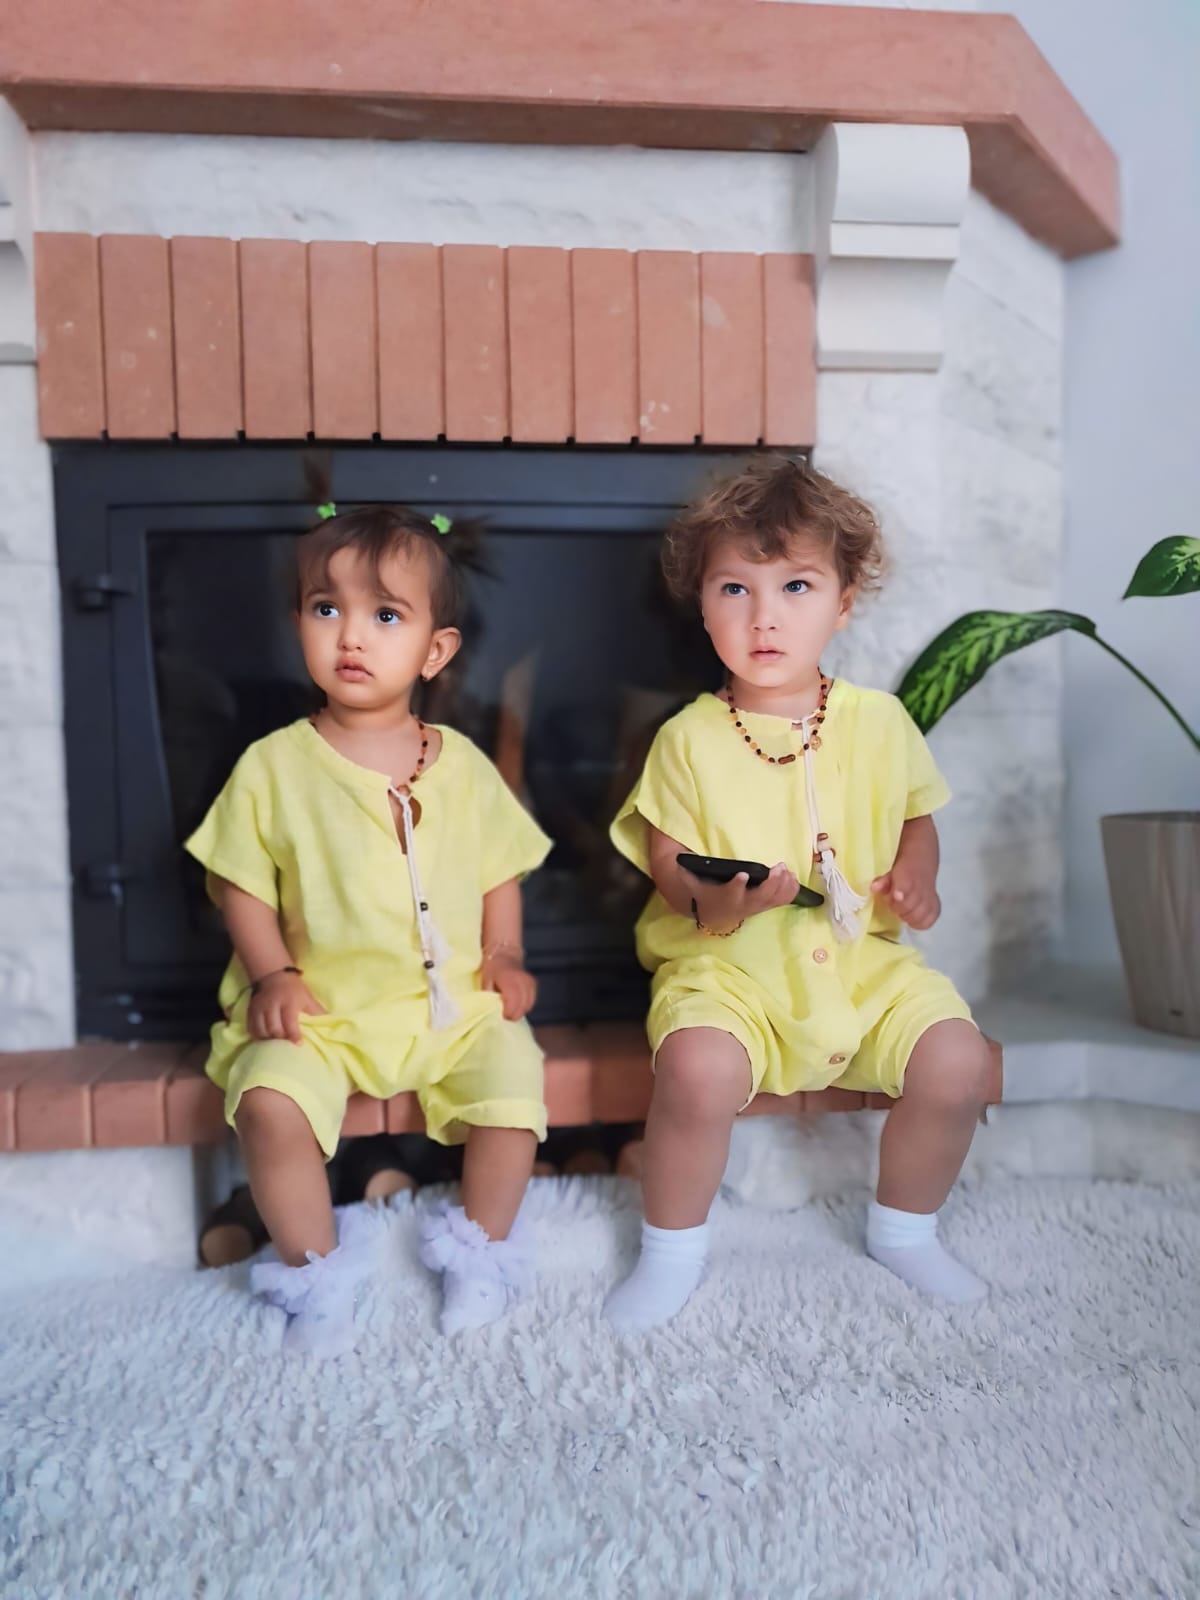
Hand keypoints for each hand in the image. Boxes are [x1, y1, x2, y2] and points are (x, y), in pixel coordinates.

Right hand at [247, 970, 325, 1043]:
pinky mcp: (250, 1011)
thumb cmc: (294, 989)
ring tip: (276, 1045)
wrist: (273, 975)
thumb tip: (329, 1024)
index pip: (289, 1022)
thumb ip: (316, 1011)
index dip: (294, 1035)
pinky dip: (258, 1037)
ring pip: (261, 1031)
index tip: (299, 1044)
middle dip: (281, 1039)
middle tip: (287, 1045)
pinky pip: (251, 1029)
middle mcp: (272, 1005)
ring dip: (269, 1040)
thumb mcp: (307, 997)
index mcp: (288, 1002)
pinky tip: (265, 1040)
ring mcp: (259, 1008)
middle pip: (274, 1029)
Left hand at [483, 951, 536, 1020]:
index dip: (508, 1013)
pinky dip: (524, 1006)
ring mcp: (529, 983)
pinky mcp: (533, 985)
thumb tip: (492, 1011)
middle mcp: (521, 980)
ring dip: (519, 1011)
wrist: (505, 956)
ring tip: (510, 1010)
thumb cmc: (493, 970)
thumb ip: (489, 997)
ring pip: (527, 1005)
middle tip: (505, 1016)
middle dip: (513, 1015)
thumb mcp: (485, 982)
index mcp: (508, 979)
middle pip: (522, 1006)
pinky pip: (531, 1002)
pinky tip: (516, 1005)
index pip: (513, 1001)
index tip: (502, 1016)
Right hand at [679, 861, 799, 934]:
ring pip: (773, 900)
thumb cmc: (704, 891)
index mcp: (724, 897)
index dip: (737, 886)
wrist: (712, 913)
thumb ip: (683, 871)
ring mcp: (756, 907)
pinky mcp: (765, 906)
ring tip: (786, 870)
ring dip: (783, 886)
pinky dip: (790, 890)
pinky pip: (781, 901)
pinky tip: (793, 878)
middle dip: (770, 884)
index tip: (742, 875)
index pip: (730, 893)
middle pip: (759, 897)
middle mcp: (742, 905)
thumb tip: (677, 858)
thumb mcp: (690, 882)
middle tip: (777, 867)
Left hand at [870, 863, 940, 929]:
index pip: (906, 886)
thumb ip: (882, 882)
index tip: (896, 897)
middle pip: (911, 905)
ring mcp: (930, 897)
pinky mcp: (935, 906)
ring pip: (921, 914)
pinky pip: (931, 919)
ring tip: (903, 913)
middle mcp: (921, 888)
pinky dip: (921, 923)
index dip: (901, 892)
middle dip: (899, 909)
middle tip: (894, 907)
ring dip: (909, 918)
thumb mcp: (890, 874)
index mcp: (908, 877)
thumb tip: (874, 888)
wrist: (922, 865)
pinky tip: (913, 920)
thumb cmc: (903, 873)